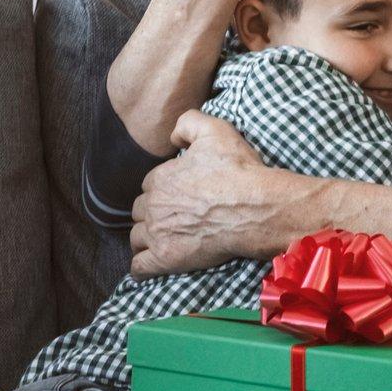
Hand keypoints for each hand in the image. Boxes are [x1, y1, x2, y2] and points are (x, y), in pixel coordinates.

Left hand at [129, 110, 285, 277]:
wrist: (255, 208)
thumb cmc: (237, 170)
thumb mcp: (215, 130)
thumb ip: (188, 123)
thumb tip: (172, 136)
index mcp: (161, 178)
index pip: (149, 185)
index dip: (163, 188)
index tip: (179, 193)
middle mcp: (154, 205)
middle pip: (139, 211)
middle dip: (152, 213)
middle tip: (173, 217)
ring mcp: (158, 234)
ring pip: (137, 238)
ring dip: (146, 238)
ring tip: (163, 240)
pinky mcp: (166, 258)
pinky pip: (139, 267)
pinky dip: (141, 267)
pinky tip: (149, 265)